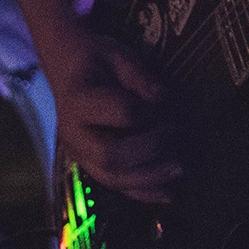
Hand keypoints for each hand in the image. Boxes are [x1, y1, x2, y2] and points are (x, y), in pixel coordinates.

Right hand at [37, 25, 187, 204]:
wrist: (67, 70)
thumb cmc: (96, 60)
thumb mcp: (117, 55)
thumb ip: (138, 75)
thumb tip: (162, 98)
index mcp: (79, 101)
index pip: (120, 112)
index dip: (148, 110)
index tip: (167, 99)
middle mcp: (74, 135)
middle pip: (112, 156)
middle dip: (151, 150)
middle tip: (178, 136)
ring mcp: (81, 154)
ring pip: (113, 179)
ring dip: (151, 178)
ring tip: (181, 169)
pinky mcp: (91, 165)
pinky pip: (116, 186)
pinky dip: (143, 193)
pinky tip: (169, 194)